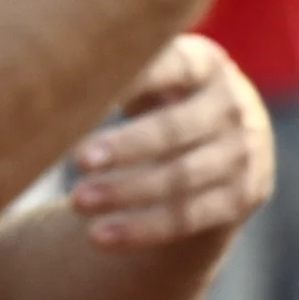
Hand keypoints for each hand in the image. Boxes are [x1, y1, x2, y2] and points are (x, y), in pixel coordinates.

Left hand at [64, 37, 273, 249]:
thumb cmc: (165, 100)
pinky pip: (190, 216)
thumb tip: (52, 72)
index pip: (173, 65)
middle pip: (175, 129)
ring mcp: (246, 152)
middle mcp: (235, 105)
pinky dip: (143, 228)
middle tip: (77, 159)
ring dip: (128, 191)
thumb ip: (121, 69)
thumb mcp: (156, 74)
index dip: (135, 78)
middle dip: (126, 146)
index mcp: (207, 63)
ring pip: (181, 177)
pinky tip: (99, 235)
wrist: (225, 146)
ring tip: (77, 201)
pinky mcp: (245, 195)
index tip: (89, 91)